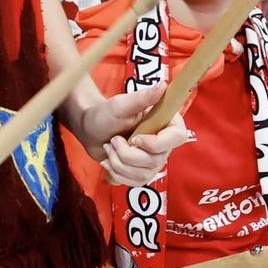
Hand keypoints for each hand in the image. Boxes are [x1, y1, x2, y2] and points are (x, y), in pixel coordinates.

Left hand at [72, 81, 192, 185]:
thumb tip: (163, 85)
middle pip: (155, 161)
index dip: (156, 143)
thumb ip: (143, 97)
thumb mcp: (122, 104)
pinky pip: (134, 182)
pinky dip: (116, 173)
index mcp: (166, 122)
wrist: (90, 130)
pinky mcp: (142, 172)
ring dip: (118, 163)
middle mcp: (164, 143)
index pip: (177, 137)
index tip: (136, 139)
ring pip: (143, 174)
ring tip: (110, 148)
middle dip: (127, 154)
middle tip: (113, 140)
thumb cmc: (106, 114)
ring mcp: (154, 160)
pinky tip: (109, 161)